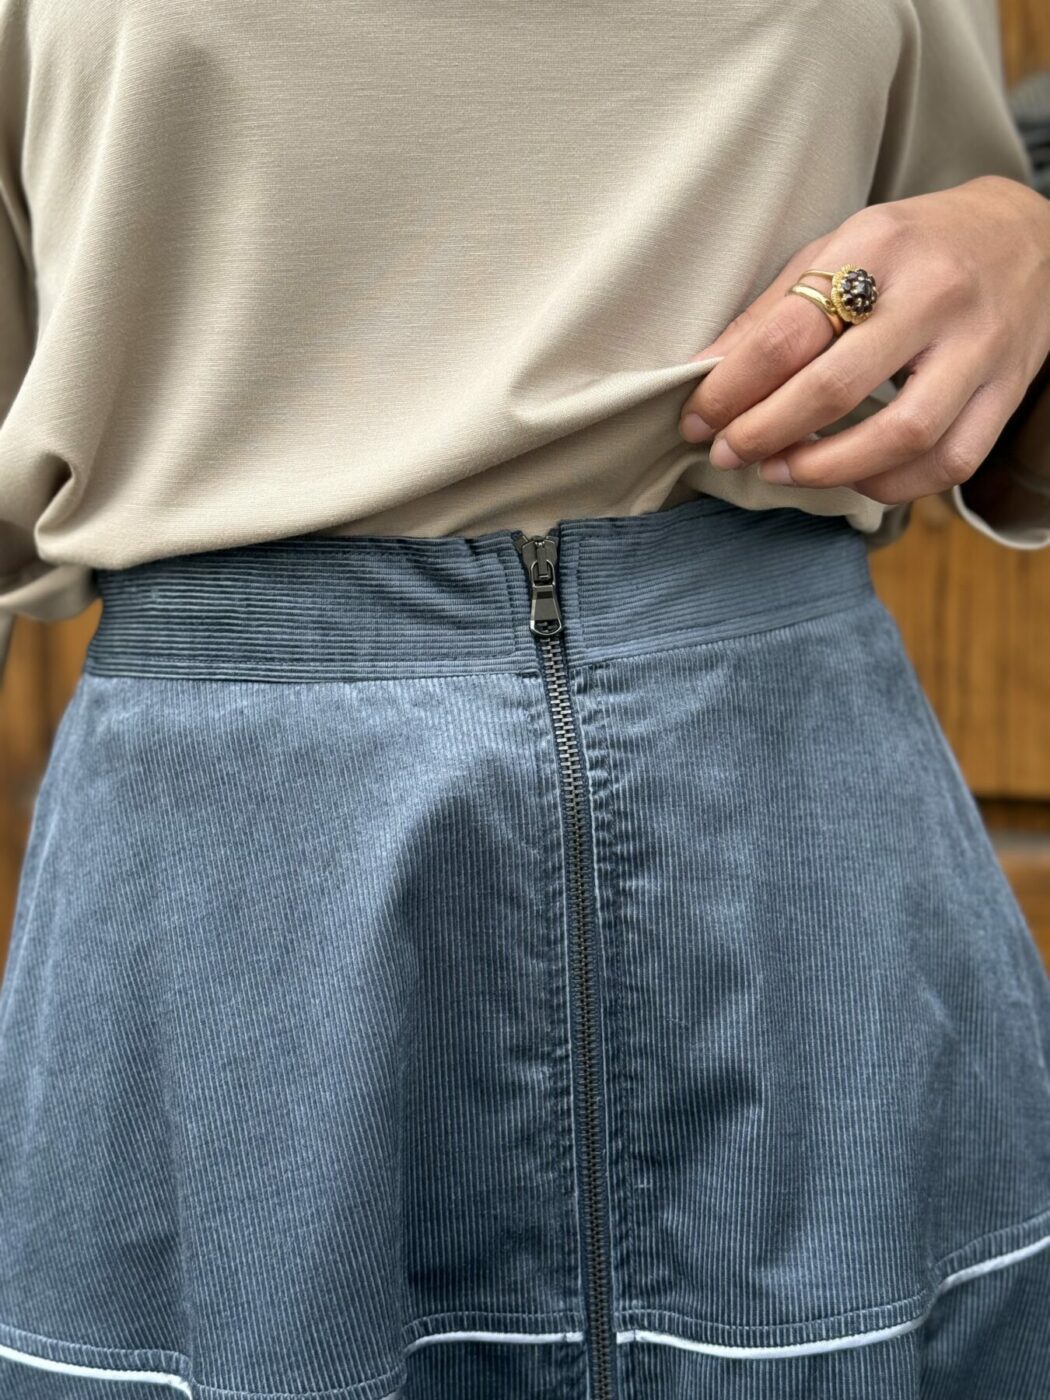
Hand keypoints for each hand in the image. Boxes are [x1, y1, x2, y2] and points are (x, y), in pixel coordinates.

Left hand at [676, 175, 1049, 505]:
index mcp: (880, 246)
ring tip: (780, 470)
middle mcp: (935, 295)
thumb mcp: (840, 246)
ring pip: (900, 436)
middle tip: (728, 453)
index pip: (788, 333)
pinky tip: (849, 478)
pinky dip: (890, 485)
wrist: (1030, 237)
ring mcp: (979, 347)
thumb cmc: (915, 248)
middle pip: (836, 388)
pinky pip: (948, 462)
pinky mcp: (1007, 390)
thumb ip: (774, 311)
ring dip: (826, 470)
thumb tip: (705, 372)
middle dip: (765, 433)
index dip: (730, 389)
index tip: (697, 420)